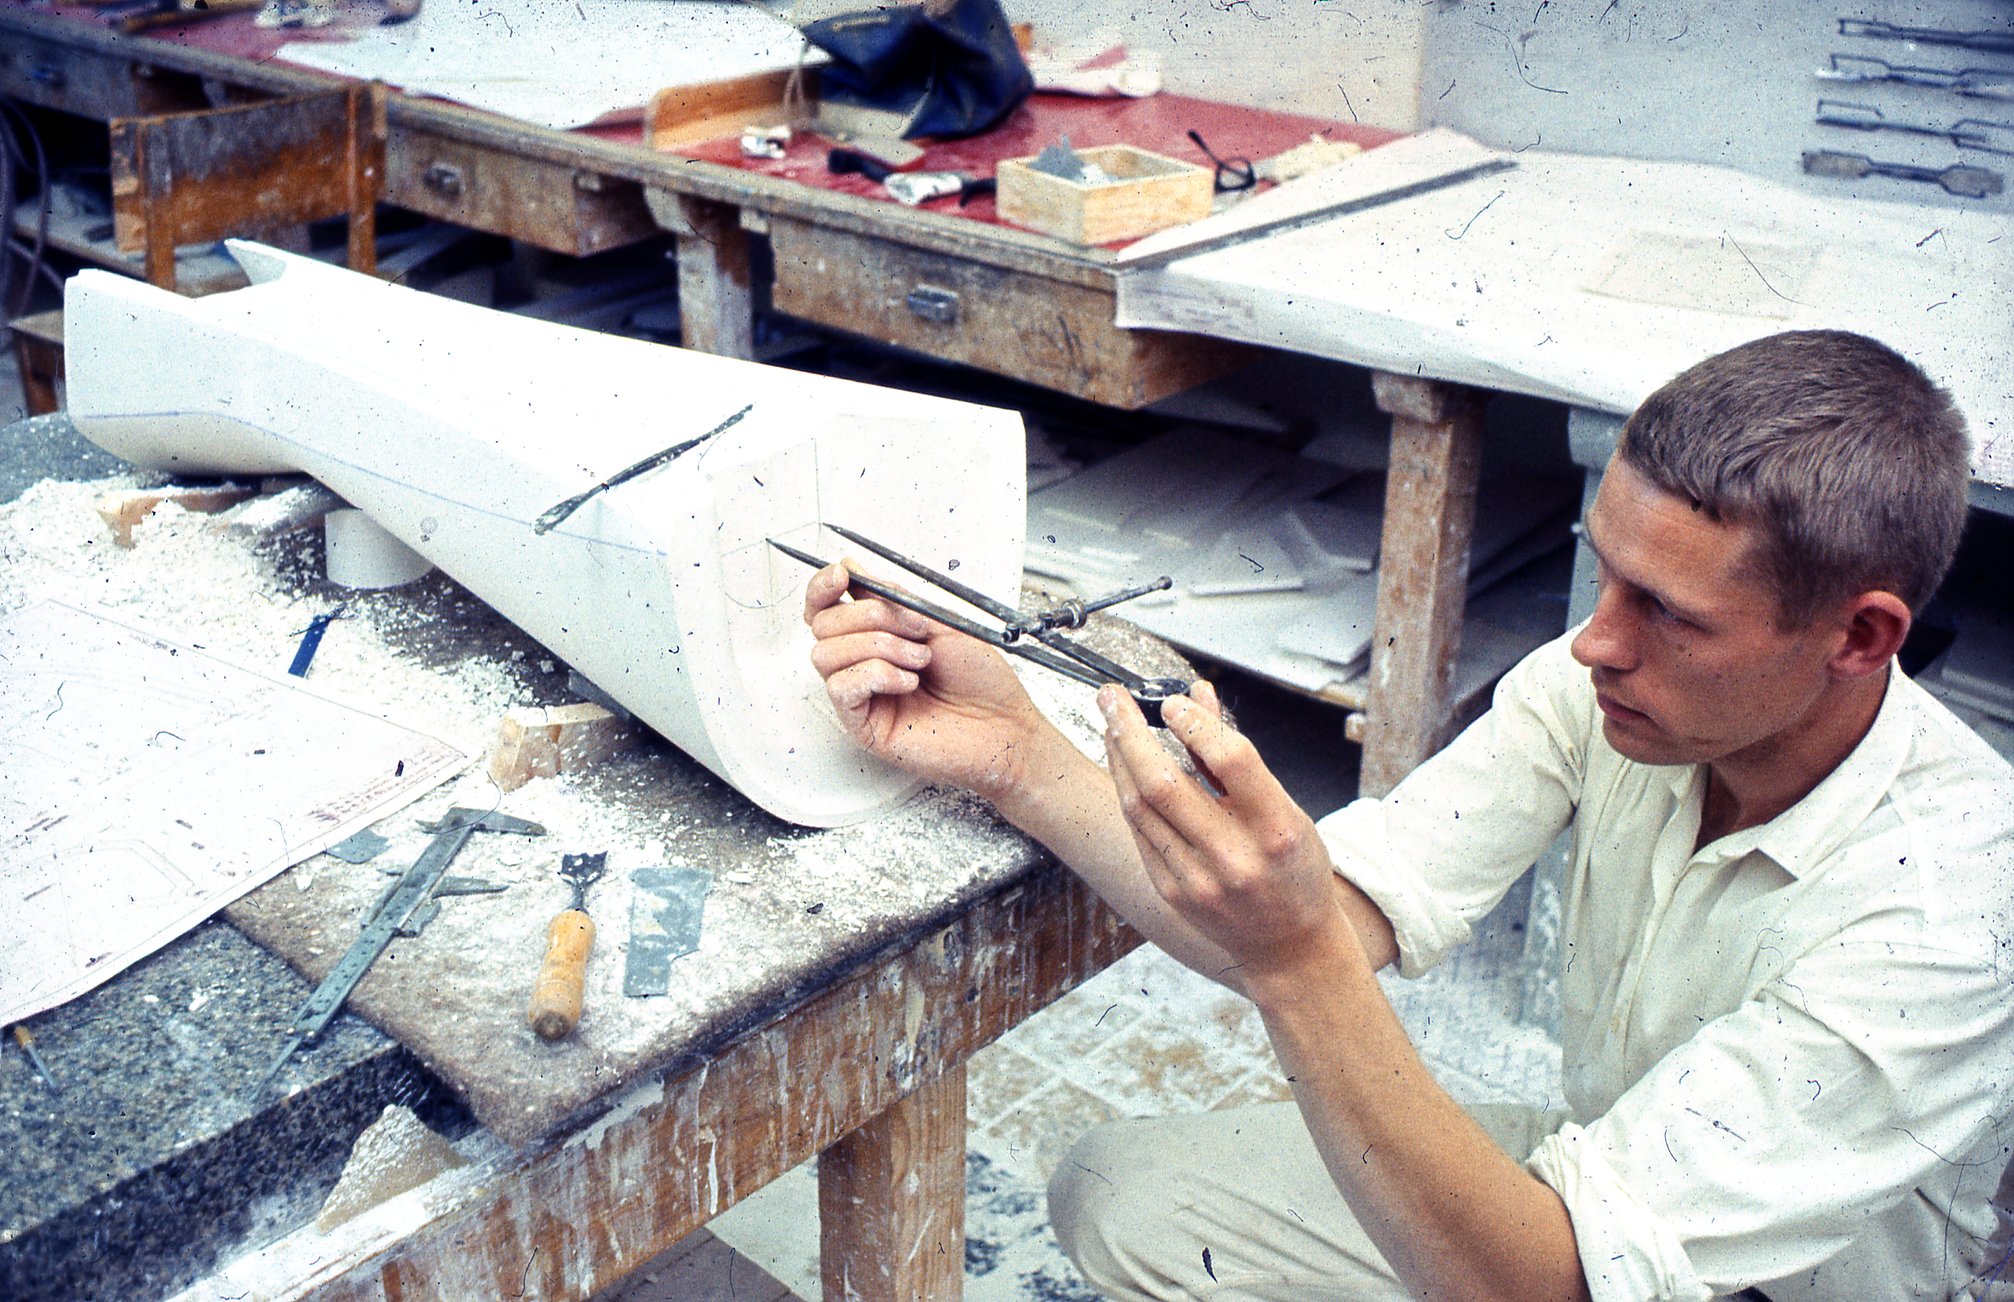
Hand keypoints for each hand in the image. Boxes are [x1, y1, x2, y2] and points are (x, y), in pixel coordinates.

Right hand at [804, 561, 1051, 800]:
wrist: (1003, 723)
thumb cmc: (980, 678)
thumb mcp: (938, 621)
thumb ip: (892, 597)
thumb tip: (853, 569)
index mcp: (877, 635)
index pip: (825, 607)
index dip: (823, 586)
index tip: (843, 574)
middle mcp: (862, 663)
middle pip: (823, 625)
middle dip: (870, 616)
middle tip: (917, 630)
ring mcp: (860, 695)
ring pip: (825, 654)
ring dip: (878, 646)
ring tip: (919, 660)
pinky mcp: (861, 725)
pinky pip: (840, 687)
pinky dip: (876, 675)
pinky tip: (908, 683)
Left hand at [1101, 682, 1359, 987]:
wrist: (1290, 949)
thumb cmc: (1293, 869)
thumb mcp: (1287, 810)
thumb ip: (1238, 757)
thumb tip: (1199, 698)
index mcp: (1276, 830)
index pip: (1231, 760)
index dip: (1196, 724)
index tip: (1173, 702)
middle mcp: (1235, 858)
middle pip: (1165, 783)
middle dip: (1130, 731)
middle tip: (1112, 697)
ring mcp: (1198, 880)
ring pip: (1139, 806)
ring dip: (1118, 757)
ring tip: (1111, 723)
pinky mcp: (1172, 892)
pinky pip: (1139, 831)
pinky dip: (1127, 791)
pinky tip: (1123, 766)